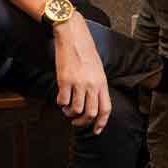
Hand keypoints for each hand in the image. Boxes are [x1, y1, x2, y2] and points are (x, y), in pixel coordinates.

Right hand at [52, 15, 112, 133]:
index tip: (96, 131)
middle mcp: (92, 85)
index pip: (106, 108)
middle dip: (82, 122)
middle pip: (90, 113)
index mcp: (103, 82)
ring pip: (75, 110)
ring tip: (68, 108)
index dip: (101, 123)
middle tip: (76, 121)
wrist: (73, 36)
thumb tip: (93, 103)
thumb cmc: (86, 52)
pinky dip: (61, 104)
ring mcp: (78, 83)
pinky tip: (62, 98)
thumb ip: (97, 86)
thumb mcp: (98, 69)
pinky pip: (62, 102)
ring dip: (70, 113)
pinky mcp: (64, 81)